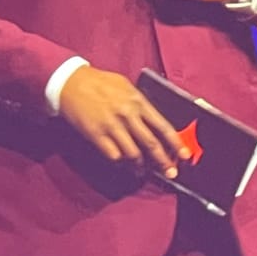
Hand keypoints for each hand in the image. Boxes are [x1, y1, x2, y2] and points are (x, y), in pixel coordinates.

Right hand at [57, 65, 190, 176]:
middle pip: (151, 144)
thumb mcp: (126, 86)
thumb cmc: (100, 82)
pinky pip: (113, 155)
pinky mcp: (96, 135)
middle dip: (163, 161)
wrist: (72, 82)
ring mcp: (111, 126)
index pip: (163, 126)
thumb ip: (140, 103)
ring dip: (140, 166)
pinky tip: (122, 164)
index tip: (184, 156)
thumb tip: (154, 121)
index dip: (176, 144)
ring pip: (132, 154)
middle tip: (170, 173)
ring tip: (142, 171)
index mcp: (138, 102)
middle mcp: (127, 115)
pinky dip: (120, 162)